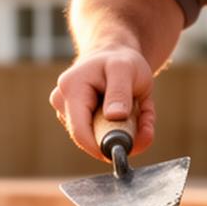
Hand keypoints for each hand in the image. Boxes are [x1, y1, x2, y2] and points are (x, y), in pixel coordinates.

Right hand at [49, 46, 156, 161]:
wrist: (115, 56)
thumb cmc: (121, 60)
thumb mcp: (125, 69)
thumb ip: (120, 92)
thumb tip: (114, 116)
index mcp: (71, 88)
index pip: (79, 131)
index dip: (101, 147)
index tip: (125, 149)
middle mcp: (62, 102)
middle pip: (88, 139)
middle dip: (118, 138)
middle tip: (144, 126)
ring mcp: (66, 113)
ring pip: (96, 140)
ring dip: (123, 132)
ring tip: (136, 110)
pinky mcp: (75, 121)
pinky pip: (100, 137)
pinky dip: (121, 131)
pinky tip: (130, 114)